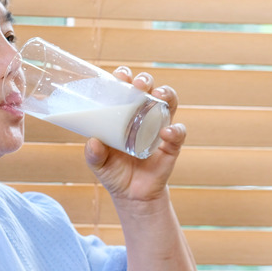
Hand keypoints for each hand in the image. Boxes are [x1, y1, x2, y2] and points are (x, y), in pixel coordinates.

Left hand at [84, 67, 185, 206]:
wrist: (131, 195)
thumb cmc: (113, 172)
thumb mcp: (99, 164)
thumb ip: (94, 154)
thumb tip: (93, 141)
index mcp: (124, 114)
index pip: (126, 88)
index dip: (125, 77)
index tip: (120, 75)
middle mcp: (143, 116)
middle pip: (149, 89)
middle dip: (145, 80)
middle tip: (137, 84)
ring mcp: (159, 128)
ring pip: (169, 102)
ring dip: (166, 93)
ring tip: (158, 94)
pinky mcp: (172, 145)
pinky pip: (178, 133)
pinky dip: (175, 130)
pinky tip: (166, 133)